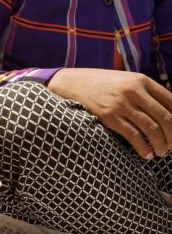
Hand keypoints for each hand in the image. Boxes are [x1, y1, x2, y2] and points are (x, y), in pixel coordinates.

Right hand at [49, 68, 171, 158]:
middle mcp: (133, 90)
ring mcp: (121, 103)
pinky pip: (135, 137)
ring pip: (153, 129)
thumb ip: (144, 92)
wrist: (71, 82)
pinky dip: (144, 149)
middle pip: (166, 118)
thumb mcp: (124, 80)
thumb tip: (167, 113)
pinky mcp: (109, 116)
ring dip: (161, 145)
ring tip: (160, 152)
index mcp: (140, 80)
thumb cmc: (100, 83)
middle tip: (171, 146)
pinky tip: (146, 154)